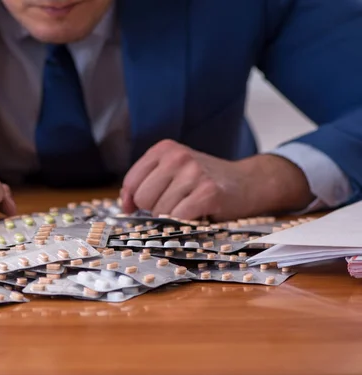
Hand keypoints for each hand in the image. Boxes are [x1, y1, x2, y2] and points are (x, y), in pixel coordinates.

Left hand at [121, 140, 313, 220]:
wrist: (248, 182)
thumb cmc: (206, 180)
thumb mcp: (174, 170)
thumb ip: (148, 181)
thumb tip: (125, 203)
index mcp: (165, 149)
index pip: (132, 181)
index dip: (130, 201)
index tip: (134, 210)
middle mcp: (178, 157)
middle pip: (143, 198)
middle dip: (153, 210)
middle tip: (172, 208)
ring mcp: (193, 173)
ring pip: (160, 211)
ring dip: (171, 219)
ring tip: (187, 210)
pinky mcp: (208, 192)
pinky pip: (179, 218)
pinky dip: (183, 225)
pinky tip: (194, 217)